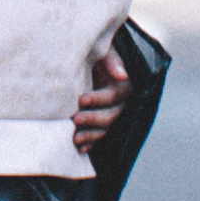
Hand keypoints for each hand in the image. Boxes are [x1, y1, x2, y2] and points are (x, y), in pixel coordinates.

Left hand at [71, 36, 126, 153]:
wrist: (93, 60)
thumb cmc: (98, 53)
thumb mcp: (105, 51)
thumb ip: (112, 60)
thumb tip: (122, 75)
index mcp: (124, 85)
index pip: (113, 95)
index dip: (98, 99)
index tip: (81, 99)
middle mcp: (122, 102)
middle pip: (111, 115)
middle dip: (93, 119)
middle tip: (75, 119)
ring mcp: (113, 113)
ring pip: (106, 128)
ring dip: (92, 136)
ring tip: (75, 139)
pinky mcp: (104, 121)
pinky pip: (100, 135)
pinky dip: (91, 143)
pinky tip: (81, 149)